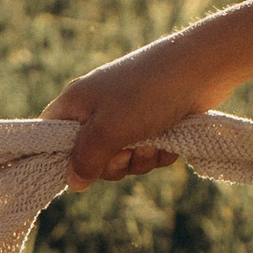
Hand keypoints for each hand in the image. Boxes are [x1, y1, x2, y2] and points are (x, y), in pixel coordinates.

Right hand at [44, 33, 232, 185]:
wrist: (202, 68)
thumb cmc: (148, 93)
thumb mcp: (109, 130)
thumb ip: (86, 159)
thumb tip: (73, 183)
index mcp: (75, 103)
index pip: (49, 137)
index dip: (59, 158)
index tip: (79, 168)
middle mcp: (97, 110)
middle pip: (90, 158)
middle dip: (114, 163)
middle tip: (128, 150)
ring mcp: (125, 116)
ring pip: (122, 159)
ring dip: (141, 159)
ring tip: (156, 139)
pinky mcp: (151, 122)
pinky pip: (146, 153)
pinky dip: (159, 152)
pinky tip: (171, 138)